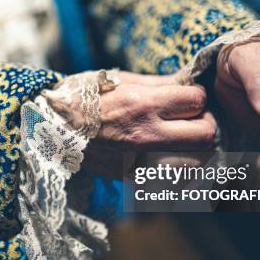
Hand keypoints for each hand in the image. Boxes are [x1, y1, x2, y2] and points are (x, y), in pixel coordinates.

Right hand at [81, 71, 216, 177]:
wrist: (53, 130)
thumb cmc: (84, 99)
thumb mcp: (118, 80)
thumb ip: (158, 83)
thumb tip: (188, 82)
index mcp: (143, 104)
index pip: (197, 101)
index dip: (197, 97)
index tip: (188, 99)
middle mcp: (147, 135)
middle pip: (206, 134)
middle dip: (205, 123)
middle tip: (193, 120)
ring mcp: (142, 161)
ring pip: (198, 161)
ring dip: (197, 150)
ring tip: (183, 140)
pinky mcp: (135, 179)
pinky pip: (176, 179)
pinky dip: (181, 169)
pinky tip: (171, 158)